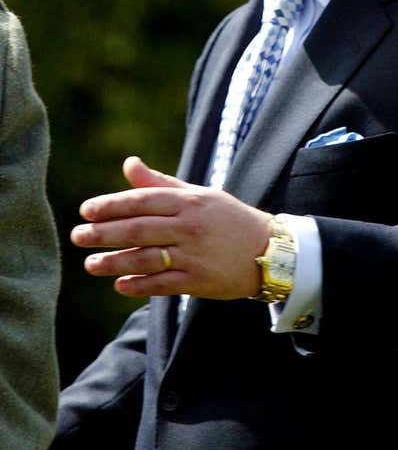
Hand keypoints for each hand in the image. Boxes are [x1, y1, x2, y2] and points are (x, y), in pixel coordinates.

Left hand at [72, 156, 271, 298]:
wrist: (269, 250)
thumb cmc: (228, 218)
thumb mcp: (199, 195)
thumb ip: (162, 183)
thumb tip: (130, 164)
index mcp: (189, 202)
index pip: (142, 201)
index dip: (112, 205)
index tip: (86, 210)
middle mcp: (190, 226)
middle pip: (138, 229)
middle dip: (104, 234)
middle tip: (78, 236)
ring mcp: (194, 255)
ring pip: (146, 258)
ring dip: (114, 262)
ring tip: (91, 264)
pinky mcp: (199, 281)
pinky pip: (163, 284)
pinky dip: (139, 285)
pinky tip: (119, 284)